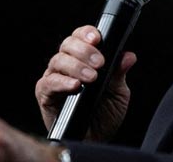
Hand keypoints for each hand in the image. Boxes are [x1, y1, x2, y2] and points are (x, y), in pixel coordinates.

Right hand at [35, 25, 136, 141]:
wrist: (95, 139)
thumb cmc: (104, 115)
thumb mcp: (118, 92)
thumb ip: (119, 73)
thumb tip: (128, 56)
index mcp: (84, 59)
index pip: (81, 36)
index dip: (87, 33)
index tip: (97, 38)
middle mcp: (67, 65)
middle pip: (68, 44)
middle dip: (85, 50)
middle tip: (100, 63)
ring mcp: (55, 78)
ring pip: (58, 60)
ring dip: (76, 66)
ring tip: (92, 78)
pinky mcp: (45, 94)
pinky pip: (49, 83)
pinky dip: (62, 82)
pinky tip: (75, 86)